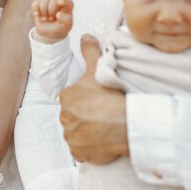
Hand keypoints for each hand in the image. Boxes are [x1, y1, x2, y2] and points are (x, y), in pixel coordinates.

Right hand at [31, 0, 73, 42]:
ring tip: (45, 19)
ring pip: (44, 0)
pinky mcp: (39, 5)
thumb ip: (66, 20)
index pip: (68, 1)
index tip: (60, 3)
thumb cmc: (60, 28)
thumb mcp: (66, 26)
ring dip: (43, 11)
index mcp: (67, 7)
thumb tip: (58, 14)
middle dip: (51, 11)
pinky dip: (35, 9)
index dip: (64, 1)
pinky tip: (37, 15)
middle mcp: (58, 3)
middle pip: (54, 1)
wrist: (50, 33)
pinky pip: (35, 3)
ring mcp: (48, 3)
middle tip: (51, 19)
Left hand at [59, 34, 128, 163]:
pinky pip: (82, 150)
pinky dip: (89, 147)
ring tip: (104, 127)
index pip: (73, 99)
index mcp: (66, 98)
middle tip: (103, 113)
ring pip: (77, 133)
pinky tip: (102, 140)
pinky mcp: (80, 154)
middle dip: (86, 115)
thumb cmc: (112, 94)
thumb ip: (90, 51)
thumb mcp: (99, 68)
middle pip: (74, 116)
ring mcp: (72, 138)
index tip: (100, 101)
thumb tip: (85, 36)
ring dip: (87, 131)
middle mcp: (65, 118)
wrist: (125, 124)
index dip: (87, 99)